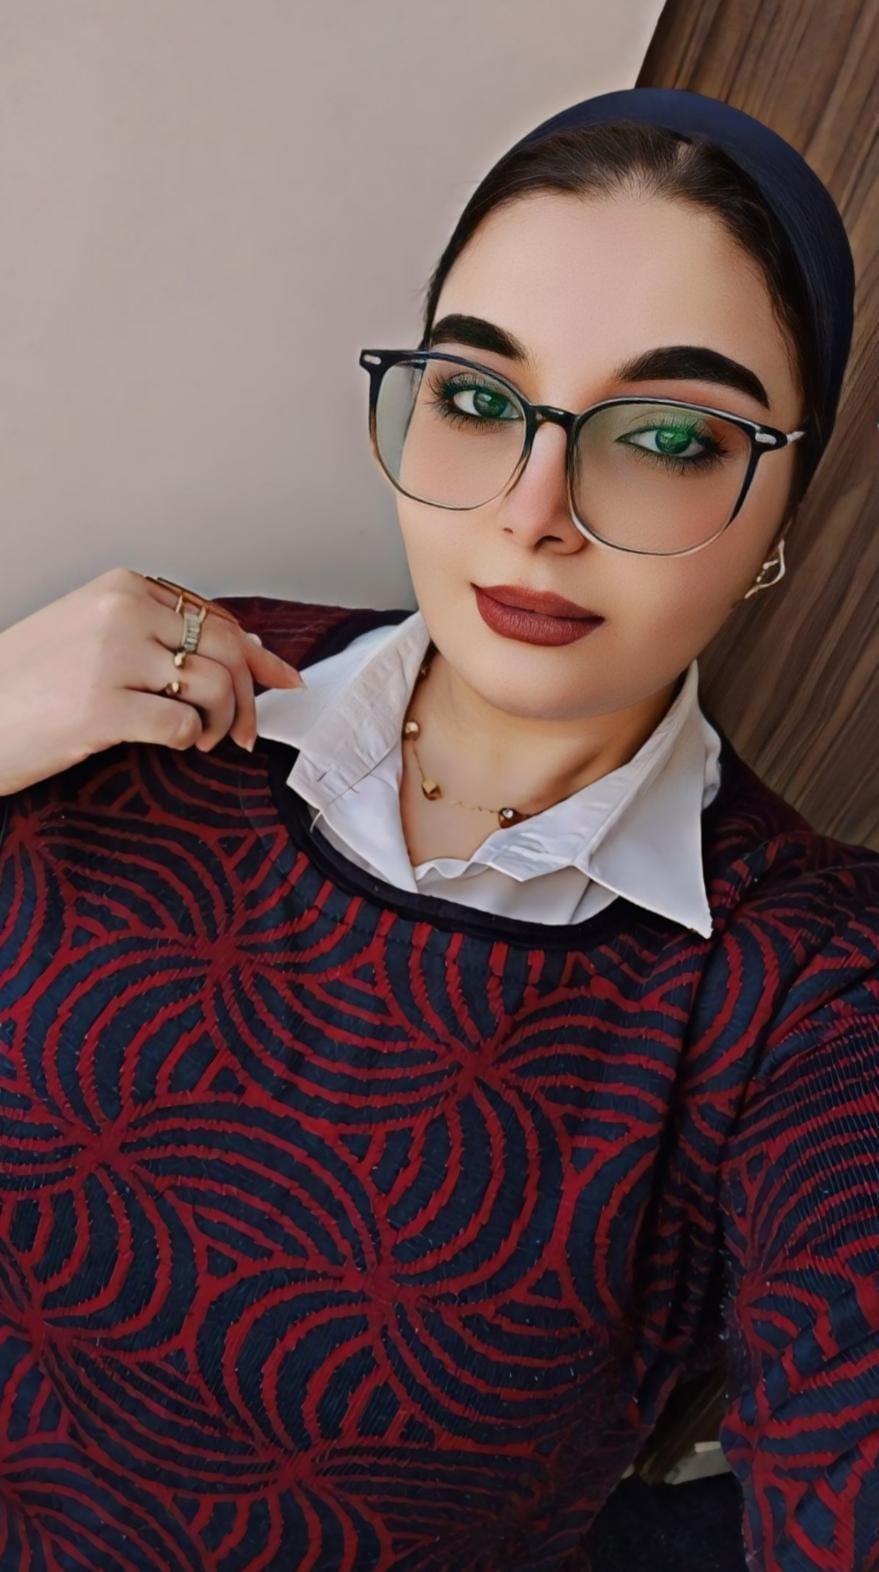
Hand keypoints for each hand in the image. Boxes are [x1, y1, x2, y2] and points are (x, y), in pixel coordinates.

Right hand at [0, 567, 305, 795]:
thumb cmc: (28, 680)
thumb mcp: (92, 633)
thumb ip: (161, 633)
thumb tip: (248, 648)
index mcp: (123, 586)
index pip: (216, 618)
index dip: (258, 656)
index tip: (282, 681)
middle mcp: (122, 612)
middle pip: (227, 651)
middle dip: (251, 697)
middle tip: (246, 732)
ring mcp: (112, 657)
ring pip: (214, 686)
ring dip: (221, 723)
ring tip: (201, 739)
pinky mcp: (103, 707)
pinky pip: (182, 723)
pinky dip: (188, 739)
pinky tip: (172, 743)